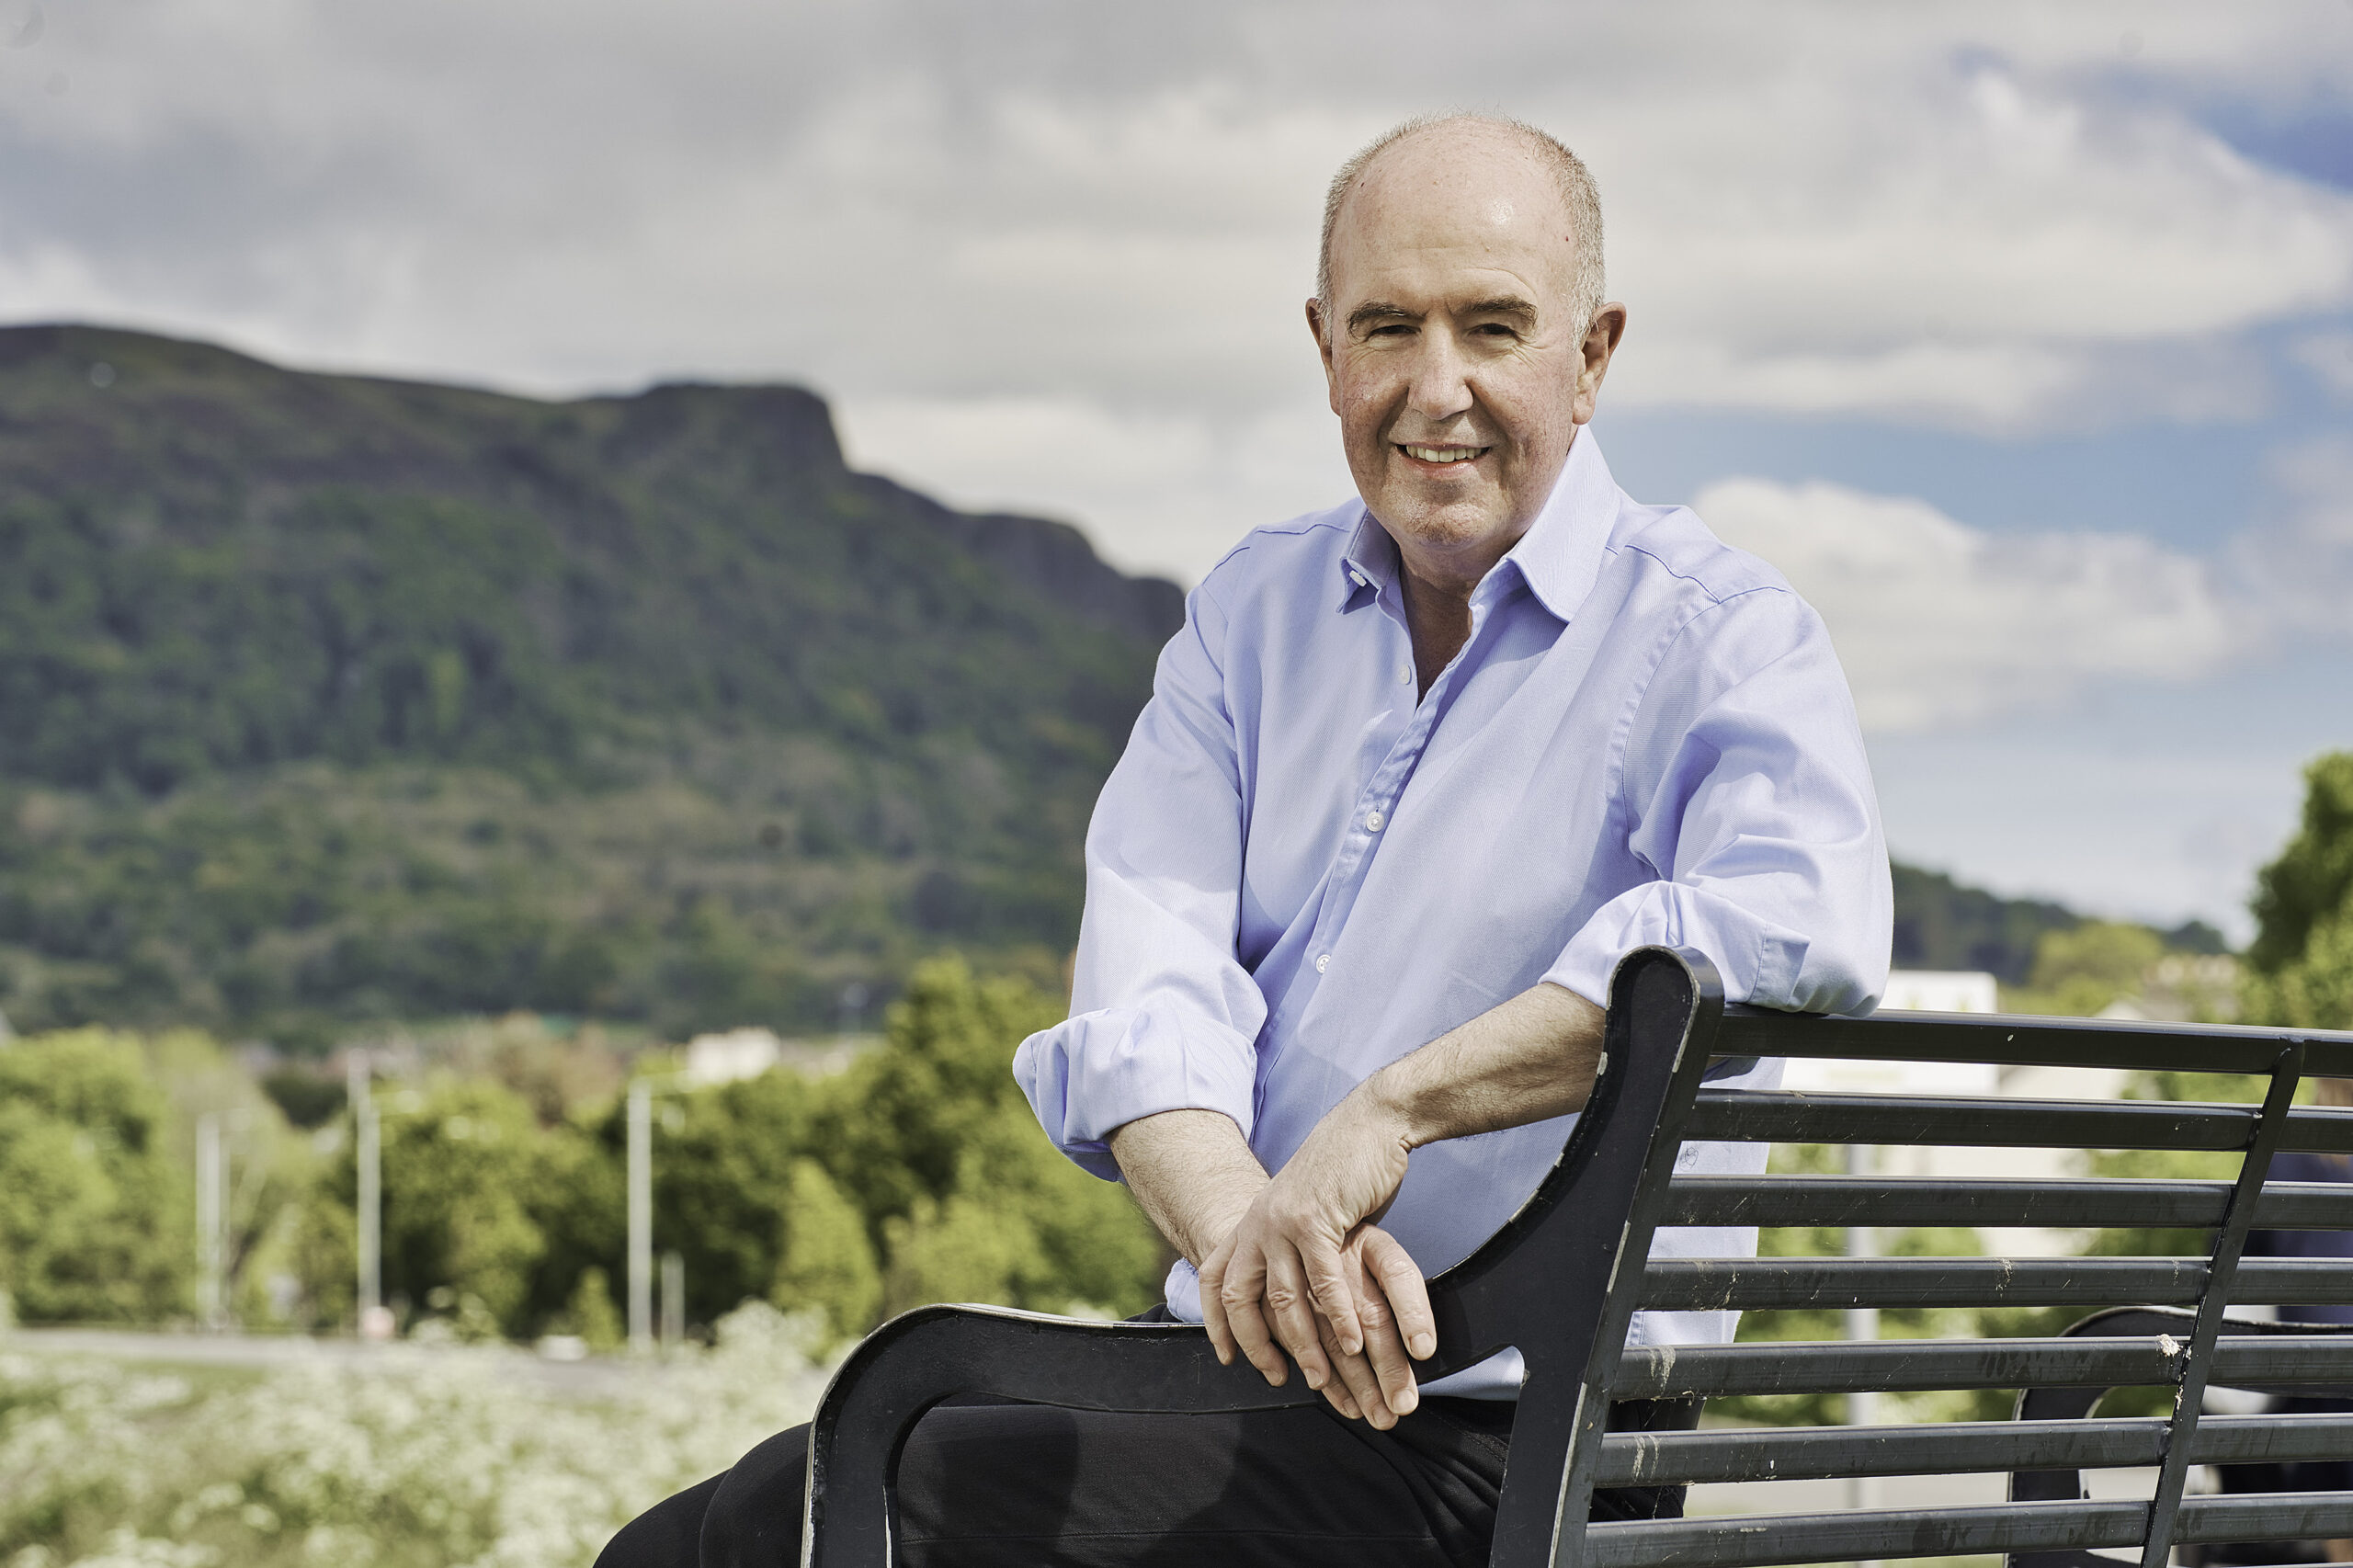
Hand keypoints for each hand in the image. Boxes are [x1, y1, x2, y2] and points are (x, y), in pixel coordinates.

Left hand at [1198, 1089, 1435, 1426]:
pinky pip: (1322, 1282)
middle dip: (1256, 1344)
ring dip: (1304, 1344)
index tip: (1227, 1356)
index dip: (1216, 1321)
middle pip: (1240, 1297)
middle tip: (1279, 1378)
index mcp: (1252, 1219)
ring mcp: (1282, 1221)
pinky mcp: (1315, 1220)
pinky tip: (1354, 1343)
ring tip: (1321, 1378)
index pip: (1215, 1278)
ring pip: (1284, 1299)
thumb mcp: (1303, 1206)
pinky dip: (1338, 1318)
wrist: (1370, 1123)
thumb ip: (1290, 1242)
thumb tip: (1293, 1280)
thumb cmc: (1345, 1169)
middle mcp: (1257, 1221)